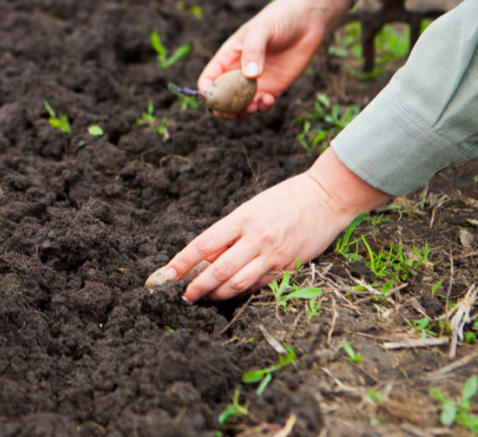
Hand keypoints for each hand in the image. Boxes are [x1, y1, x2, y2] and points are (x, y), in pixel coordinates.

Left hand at [164, 148, 390, 301]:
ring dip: (216, 294)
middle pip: (218, 270)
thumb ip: (229, 233)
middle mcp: (257, 238)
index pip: (204, 244)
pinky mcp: (288, 267)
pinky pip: (258, 285)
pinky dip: (241, 291)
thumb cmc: (284, 199)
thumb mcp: (250, 208)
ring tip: (203, 297)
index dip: (183, 261)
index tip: (168, 273)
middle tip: (184, 295)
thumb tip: (205, 257)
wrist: (327, 198)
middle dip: (197, 286)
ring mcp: (274, 255)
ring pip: (237, 283)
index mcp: (243, 218)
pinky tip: (230, 293)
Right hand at [199, 0, 351, 117]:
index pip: (208, 80)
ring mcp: (255, 84)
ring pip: (240, 107)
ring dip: (243, 112)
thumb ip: (253, 51)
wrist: (307, 21)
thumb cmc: (279, 19)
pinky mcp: (273, 89)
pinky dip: (262, 107)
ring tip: (251, 107)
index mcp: (227, 58)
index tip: (214, 98)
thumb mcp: (261, 30)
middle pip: (222, 99)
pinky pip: (262, 105)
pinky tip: (267, 100)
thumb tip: (250, 76)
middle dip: (223, 109)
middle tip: (230, 112)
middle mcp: (237, 74)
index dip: (207, 92)